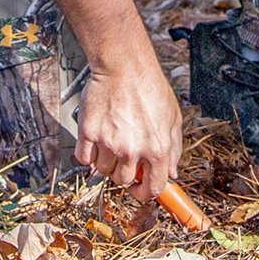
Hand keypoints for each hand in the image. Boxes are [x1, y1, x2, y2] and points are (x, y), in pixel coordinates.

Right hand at [75, 58, 183, 204]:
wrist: (124, 66)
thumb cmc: (150, 88)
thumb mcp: (173, 118)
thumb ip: (174, 149)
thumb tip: (172, 173)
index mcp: (157, 149)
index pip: (153, 188)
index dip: (145, 192)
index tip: (139, 188)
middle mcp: (133, 150)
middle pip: (123, 181)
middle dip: (124, 174)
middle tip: (123, 158)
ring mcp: (109, 142)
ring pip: (103, 171)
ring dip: (106, 162)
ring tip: (111, 141)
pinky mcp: (89, 133)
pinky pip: (84, 158)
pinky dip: (88, 154)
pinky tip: (95, 140)